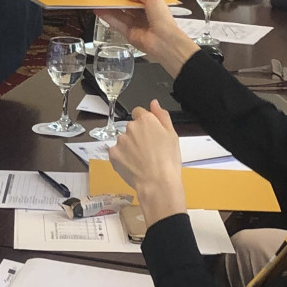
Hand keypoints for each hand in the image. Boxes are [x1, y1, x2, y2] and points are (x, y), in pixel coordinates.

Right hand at [97, 0, 198, 75]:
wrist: (163, 40)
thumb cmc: (162, 18)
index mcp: (152, 8)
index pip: (137, 0)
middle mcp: (144, 17)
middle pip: (126, 8)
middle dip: (116, 2)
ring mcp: (136, 26)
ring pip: (120, 16)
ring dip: (109, 9)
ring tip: (98, 2)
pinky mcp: (129, 34)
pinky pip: (117, 24)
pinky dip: (108, 18)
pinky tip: (100, 11)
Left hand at [109, 103, 187, 222]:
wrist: (157, 183)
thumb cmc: (168, 161)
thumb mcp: (172, 135)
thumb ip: (162, 116)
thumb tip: (154, 103)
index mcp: (146, 120)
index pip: (139, 112)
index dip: (145, 123)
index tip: (150, 134)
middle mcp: (131, 127)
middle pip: (131, 127)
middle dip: (137, 136)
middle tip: (148, 150)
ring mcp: (120, 141)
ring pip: (124, 141)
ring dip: (129, 147)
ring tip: (141, 161)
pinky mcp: (113, 154)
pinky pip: (117, 153)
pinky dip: (123, 158)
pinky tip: (133, 166)